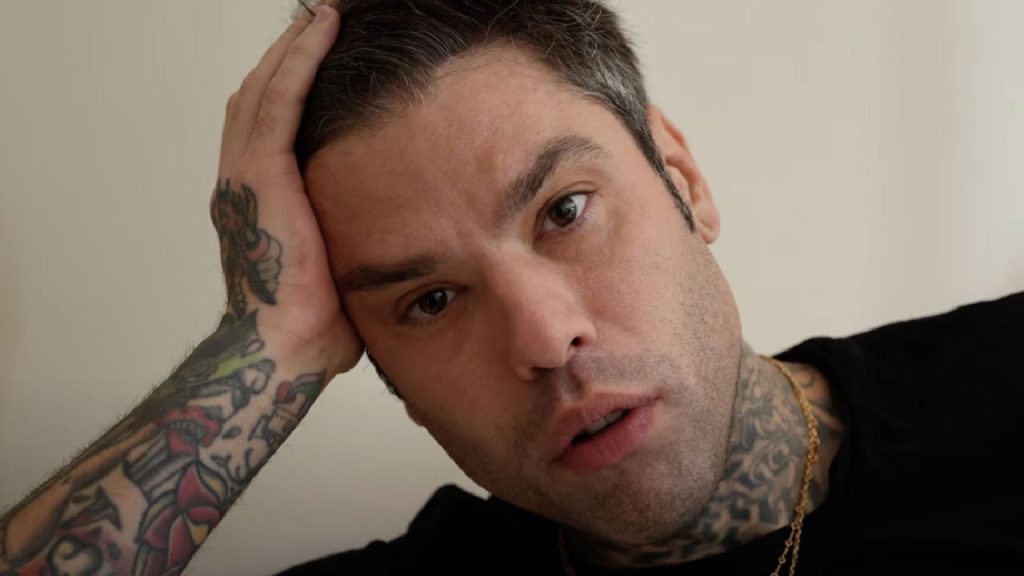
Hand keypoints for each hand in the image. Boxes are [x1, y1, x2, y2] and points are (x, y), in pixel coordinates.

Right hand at [211, 2, 359, 375]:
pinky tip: (320, 31)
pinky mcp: (260, 175)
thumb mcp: (335, 274)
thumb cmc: (311, 331)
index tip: (317, 63)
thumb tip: (395, 248)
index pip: (266, 130)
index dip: (286, 90)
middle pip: (258, 98)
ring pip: (265, 89)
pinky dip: (298, 62)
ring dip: (293, 48)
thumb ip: (350, 247)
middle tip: (318, 23)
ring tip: (321, 16)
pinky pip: (278, 101)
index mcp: (256, 205)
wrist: (282, 354)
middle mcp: (241, 183)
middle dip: (287, 58)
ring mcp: (244, 176)